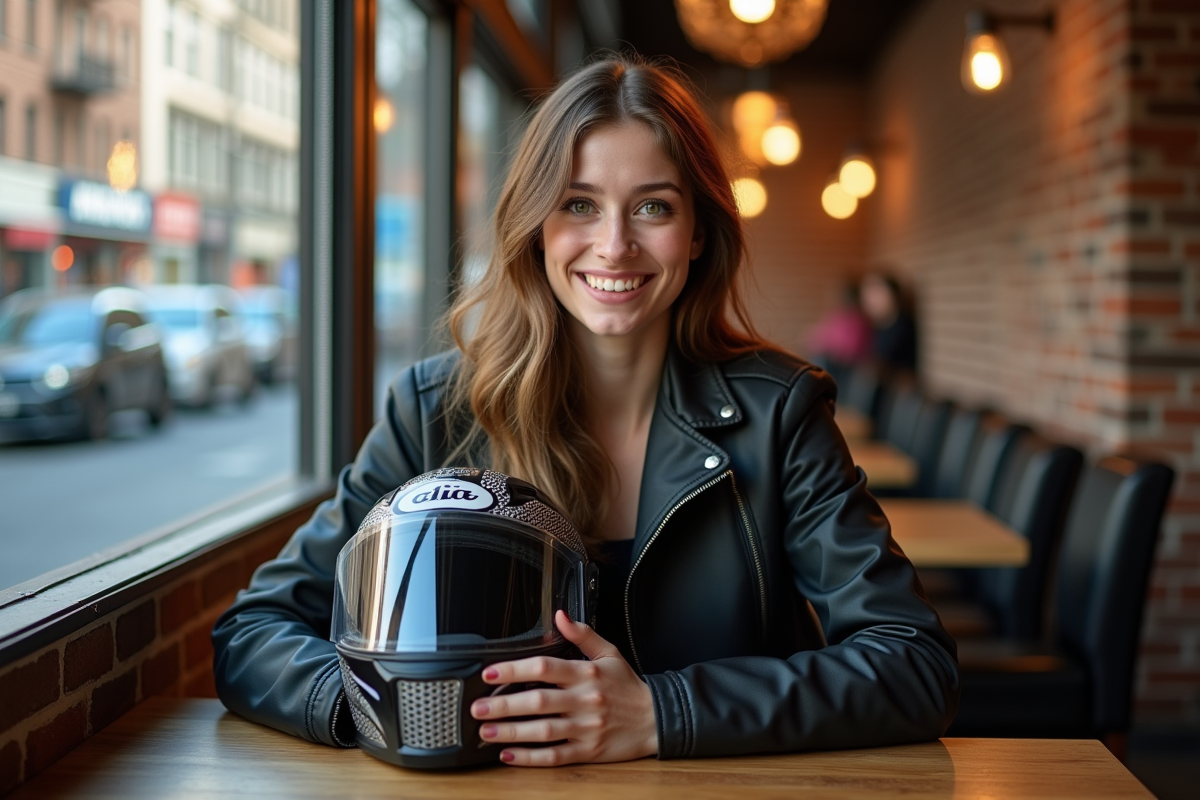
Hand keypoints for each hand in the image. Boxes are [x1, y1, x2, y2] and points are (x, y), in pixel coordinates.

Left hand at [469, 610, 657, 765]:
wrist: (656, 719)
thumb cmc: (628, 686)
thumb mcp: (610, 653)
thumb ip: (583, 634)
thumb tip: (560, 616)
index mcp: (586, 673)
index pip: (544, 667)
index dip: (515, 670)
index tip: (490, 673)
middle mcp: (585, 700)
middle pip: (539, 701)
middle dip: (504, 705)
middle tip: (477, 708)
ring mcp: (586, 728)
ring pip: (544, 731)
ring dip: (512, 732)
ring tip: (486, 731)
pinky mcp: (588, 752)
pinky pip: (556, 756)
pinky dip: (531, 757)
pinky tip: (509, 755)